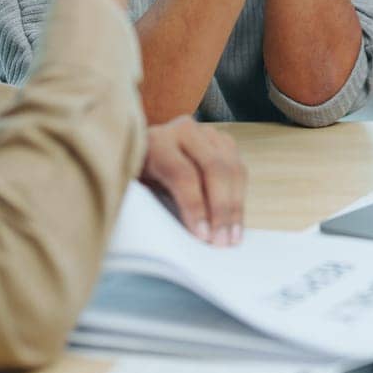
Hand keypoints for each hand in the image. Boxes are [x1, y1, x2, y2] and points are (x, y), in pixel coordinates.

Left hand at [140, 116, 246, 246]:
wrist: (140, 152)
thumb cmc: (134, 179)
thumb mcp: (133, 189)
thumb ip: (149, 205)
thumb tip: (172, 239)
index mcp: (156, 141)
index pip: (182, 173)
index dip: (194, 206)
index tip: (202, 236)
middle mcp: (184, 131)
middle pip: (214, 168)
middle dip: (220, 209)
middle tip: (221, 242)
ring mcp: (207, 133)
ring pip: (232, 169)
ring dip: (235, 207)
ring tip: (232, 238)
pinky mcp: (223, 142)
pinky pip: (239, 171)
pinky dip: (239, 200)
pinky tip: (236, 224)